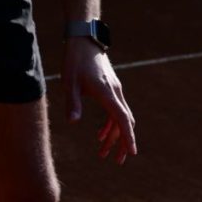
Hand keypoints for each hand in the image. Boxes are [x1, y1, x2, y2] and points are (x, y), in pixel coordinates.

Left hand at [63, 39, 136, 163]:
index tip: (131, 152)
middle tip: (117, 161)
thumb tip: (73, 122)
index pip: (122, 119)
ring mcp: (115, 90)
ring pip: (120, 118)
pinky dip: (110, 125)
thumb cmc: (75, 61)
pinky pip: (115, 111)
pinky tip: (100, 135)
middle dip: (122, 142)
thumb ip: (72, 103)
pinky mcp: (110, 89)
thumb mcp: (69, 83)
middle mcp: (115, 93)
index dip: (127, 137)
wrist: (84, 40)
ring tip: (103, 154)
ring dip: (114, 136)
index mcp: (107, 93)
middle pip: (125, 122)